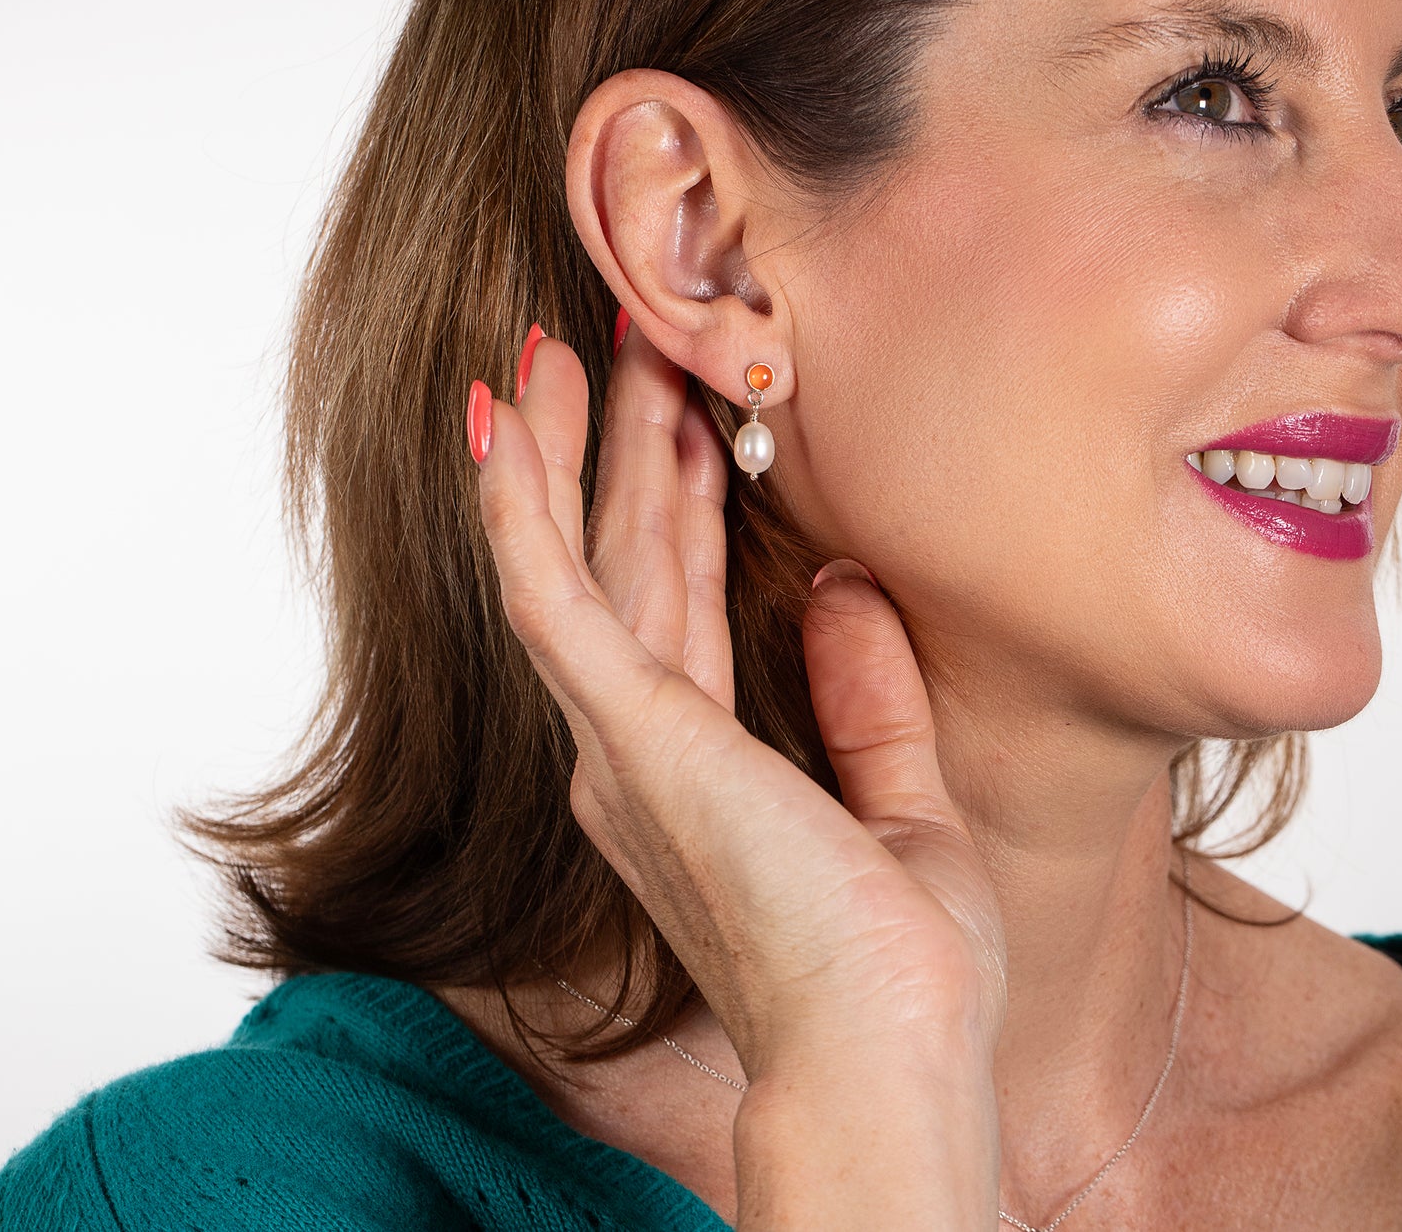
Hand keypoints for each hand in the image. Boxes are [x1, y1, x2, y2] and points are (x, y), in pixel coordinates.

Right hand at [467, 316, 1007, 1082]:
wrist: (885, 1060)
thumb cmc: (892, 966)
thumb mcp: (899, 796)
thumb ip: (863, 692)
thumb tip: (839, 588)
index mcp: (690, 764)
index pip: (674, 599)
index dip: (674, 498)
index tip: (688, 412)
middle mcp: (634, 745)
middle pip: (624, 557)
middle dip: (620, 444)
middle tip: (624, 341)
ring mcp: (619, 736)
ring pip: (579, 554)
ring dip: (563, 447)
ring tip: (558, 348)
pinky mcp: (625, 728)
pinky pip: (551, 590)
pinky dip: (521, 503)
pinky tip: (503, 421)